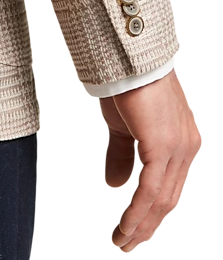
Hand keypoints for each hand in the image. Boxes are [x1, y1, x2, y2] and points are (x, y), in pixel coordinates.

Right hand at [99, 68, 200, 252]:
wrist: (128, 60)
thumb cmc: (127, 84)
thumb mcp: (122, 127)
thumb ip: (122, 156)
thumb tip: (115, 183)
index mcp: (180, 140)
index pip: (169, 185)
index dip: (152, 210)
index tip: (136, 227)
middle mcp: (185, 146)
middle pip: (168, 197)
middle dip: (147, 225)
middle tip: (128, 244)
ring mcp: (178, 147)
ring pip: (161, 199)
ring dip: (140, 224)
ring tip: (122, 241)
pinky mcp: (163, 146)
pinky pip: (150, 190)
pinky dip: (137, 212)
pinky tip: (125, 226)